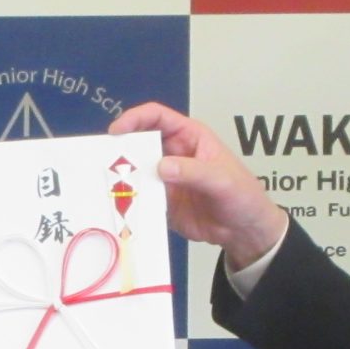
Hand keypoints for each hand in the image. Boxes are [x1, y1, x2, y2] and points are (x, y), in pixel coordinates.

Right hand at [108, 103, 286, 266]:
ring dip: (122, 176)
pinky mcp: (161, 200)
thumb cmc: (242, 196)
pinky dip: (129, 199)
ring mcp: (165, 178)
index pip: (158, 117)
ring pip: (136, 170)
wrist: (245, 231)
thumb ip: (193, 172)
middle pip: (140, 142)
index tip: (116, 131)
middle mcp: (174, 154)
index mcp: (190, 137)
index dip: (135, 119)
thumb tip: (161, 167)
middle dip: (122, 148)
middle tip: (104, 161)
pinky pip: (140, 195)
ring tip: (106, 185)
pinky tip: (119, 206)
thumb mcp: (222, 180)